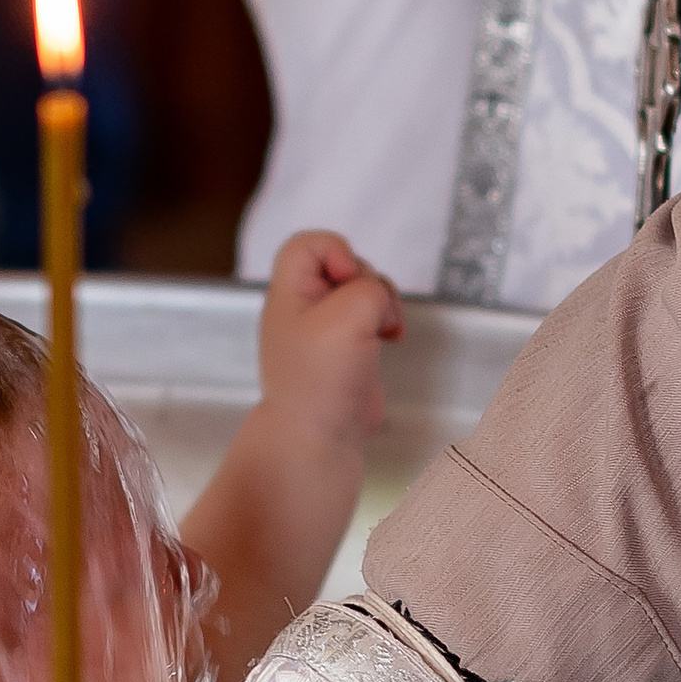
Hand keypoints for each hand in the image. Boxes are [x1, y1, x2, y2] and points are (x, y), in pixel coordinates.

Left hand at [258, 233, 403, 459]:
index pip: (307, 244)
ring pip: (366, 291)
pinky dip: (387, 322)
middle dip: (369, 283)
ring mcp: (328, 327)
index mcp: (288, 294)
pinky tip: (392, 340)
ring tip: (384, 331)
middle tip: (369, 314)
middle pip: (346, 265)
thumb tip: (378, 302)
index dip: (335, 250)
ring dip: (384, 304)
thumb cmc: (320, 379)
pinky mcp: (350, 345)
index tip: (347, 280)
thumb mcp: (347, 317)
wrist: (320, 437)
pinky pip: (373, 316)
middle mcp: (304, 306)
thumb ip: (368, 289)